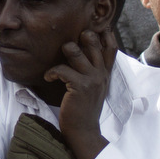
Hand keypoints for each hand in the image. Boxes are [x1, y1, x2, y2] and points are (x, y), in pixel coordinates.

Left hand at [46, 21, 114, 158]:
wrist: (84, 131)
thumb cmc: (84, 109)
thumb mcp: (94, 88)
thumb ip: (93, 72)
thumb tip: (82, 54)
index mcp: (105, 73)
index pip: (111, 47)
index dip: (105, 33)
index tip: (95, 26)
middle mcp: (101, 73)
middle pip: (93, 42)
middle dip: (81, 36)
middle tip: (70, 43)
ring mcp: (92, 79)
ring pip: (75, 51)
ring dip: (64, 51)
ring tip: (57, 62)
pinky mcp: (80, 86)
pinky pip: (62, 69)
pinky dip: (52, 71)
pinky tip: (48, 77)